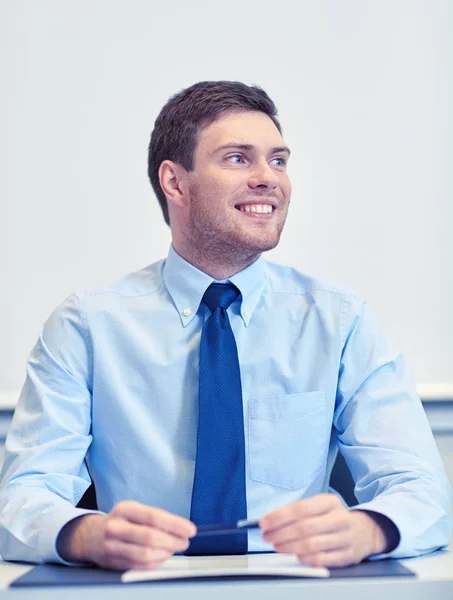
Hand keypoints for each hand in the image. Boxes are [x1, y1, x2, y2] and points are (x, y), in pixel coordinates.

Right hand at [57, 500, 196, 569]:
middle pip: (150, 537)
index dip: (175, 524)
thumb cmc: (120, 521)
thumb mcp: (133, 512)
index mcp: (124, 509)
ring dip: (165, 554)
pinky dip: (155, 563)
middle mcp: (116, 526)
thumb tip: (179, 529)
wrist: (89, 535)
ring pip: (145, 554)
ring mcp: (112, 546)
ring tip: (175, 550)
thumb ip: (154, 519)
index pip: (154, 517)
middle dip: (173, 541)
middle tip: (185, 542)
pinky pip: (138, 566)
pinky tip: (162, 558)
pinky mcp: (111, 562)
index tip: (190, 530)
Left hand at [259, 494, 387, 566]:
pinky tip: (294, 556)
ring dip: (288, 547)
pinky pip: (320, 560)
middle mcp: (340, 518)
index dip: (279, 516)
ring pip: (310, 545)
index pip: (301, 508)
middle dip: (280, 533)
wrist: (365, 531)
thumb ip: (299, 511)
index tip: (264, 522)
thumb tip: (271, 520)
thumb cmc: (334, 518)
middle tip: (267, 536)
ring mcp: (345, 538)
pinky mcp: (347, 556)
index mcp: (330, 502)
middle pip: (304, 527)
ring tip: (277, 546)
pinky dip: (303, 559)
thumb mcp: (321, 506)